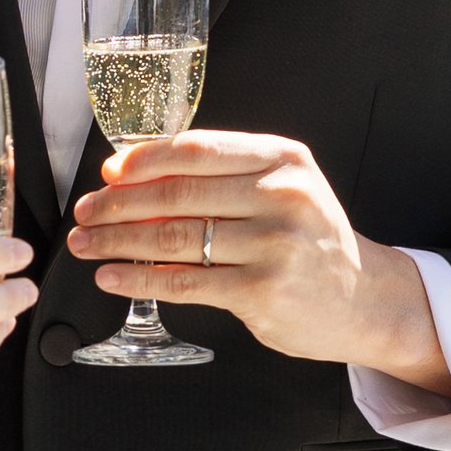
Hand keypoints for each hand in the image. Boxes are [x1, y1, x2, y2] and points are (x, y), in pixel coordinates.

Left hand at [67, 131, 450, 394]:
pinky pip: (184, 281)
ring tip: (86, 243)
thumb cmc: (312, 240)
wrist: (364, 299)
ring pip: (174, 237)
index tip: (108, 173)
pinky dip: (139, 279)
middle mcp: (282, 196)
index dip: (142, 161)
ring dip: (118, 241)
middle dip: (117, 204)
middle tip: (86, 212)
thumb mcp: (284, 188)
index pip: (196, 151)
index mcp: (282, 159)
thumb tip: (133, 172)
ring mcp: (274, 245)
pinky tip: (112, 277)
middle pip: (177, 194)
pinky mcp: (262, 291)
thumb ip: (223, 177)